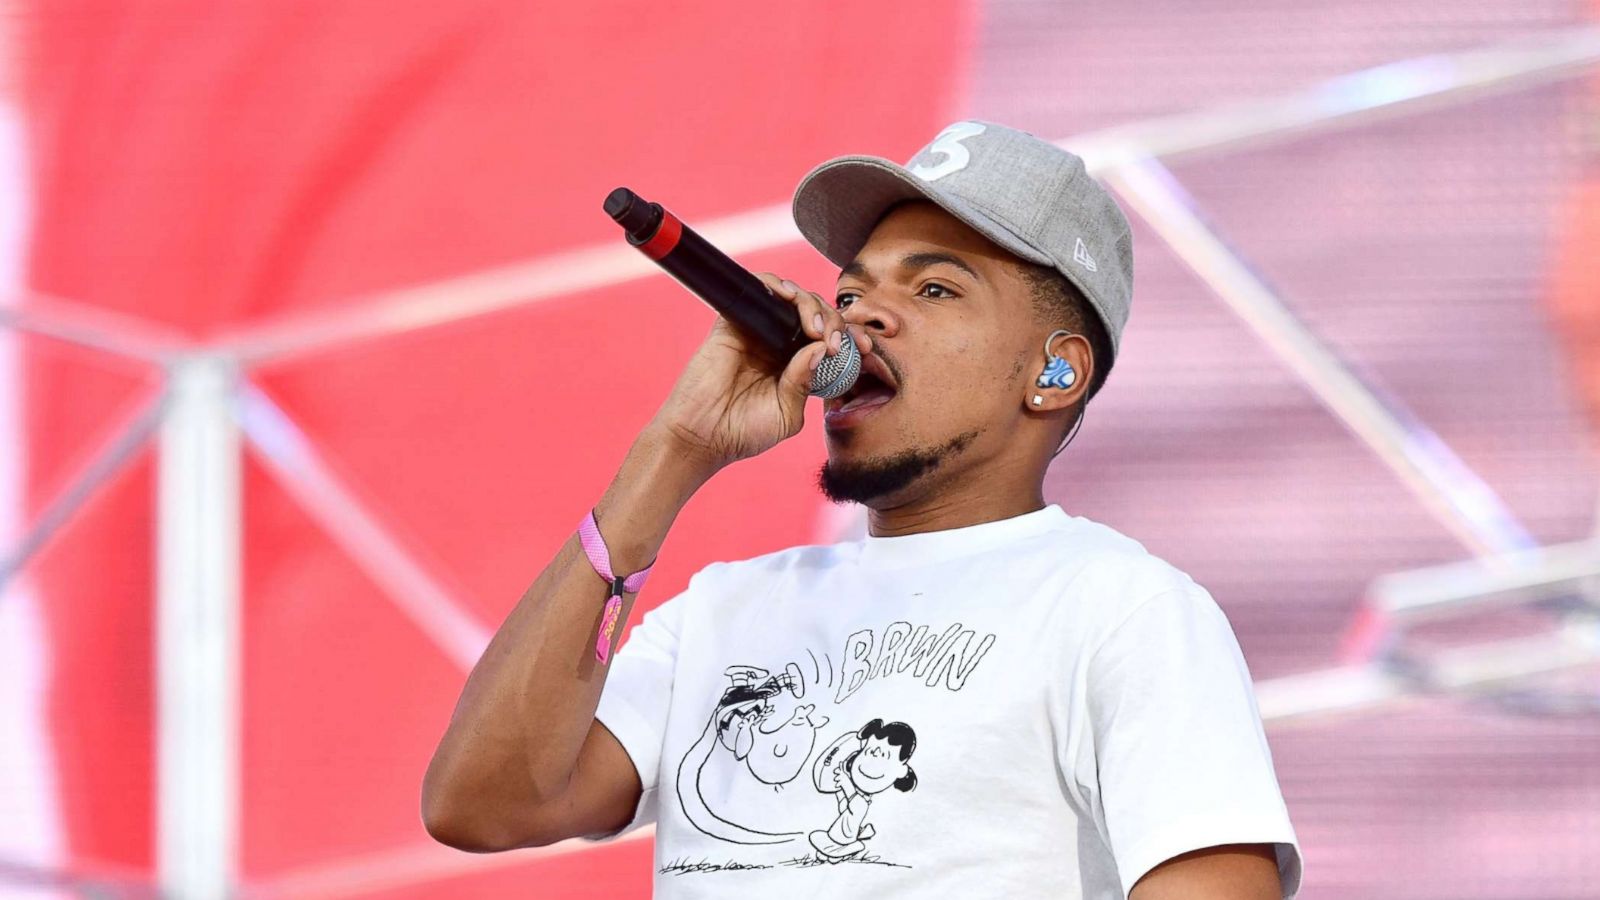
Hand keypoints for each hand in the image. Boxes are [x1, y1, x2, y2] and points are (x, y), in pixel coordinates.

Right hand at [648, 273, 871, 469]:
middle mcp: (779, 345)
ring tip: (816, 329)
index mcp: (797, 367)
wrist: (701, 437)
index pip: (830, 340)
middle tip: (837, 341)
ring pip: (793, 298)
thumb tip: (821, 348)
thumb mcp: (788, 415)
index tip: (865, 347)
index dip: (850, 337)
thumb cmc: (743, 433)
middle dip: (835, 322)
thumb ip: (806, 382)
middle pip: (817, 315)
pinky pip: (758, 289)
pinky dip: (776, 284)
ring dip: (812, 305)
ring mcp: (758, 331)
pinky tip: (790, 299)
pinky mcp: (734, 321)